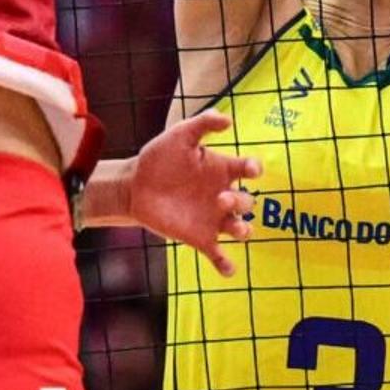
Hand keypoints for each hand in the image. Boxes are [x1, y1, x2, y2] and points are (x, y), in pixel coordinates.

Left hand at [122, 107, 260, 273]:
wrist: (135, 186)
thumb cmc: (160, 158)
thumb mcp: (180, 135)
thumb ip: (202, 124)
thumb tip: (228, 120)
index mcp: (223, 170)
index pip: (249, 170)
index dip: (254, 169)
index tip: (251, 169)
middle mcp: (223, 195)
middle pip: (247, 203)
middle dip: (242, 202)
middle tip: (221, 199)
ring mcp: (213, 218)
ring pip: (240, 228)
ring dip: (243, 230)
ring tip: (236, 230)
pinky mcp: (200, 237)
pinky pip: (218, 254)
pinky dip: (225, 264)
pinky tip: (228, 269)